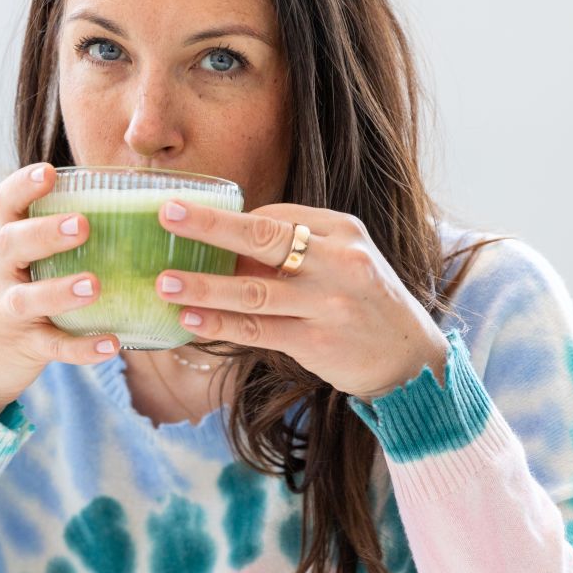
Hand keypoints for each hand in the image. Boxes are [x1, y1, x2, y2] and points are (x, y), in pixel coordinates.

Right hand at [0, 164, 120, 425]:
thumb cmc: (19, 299)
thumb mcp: (27, 265)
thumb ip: (60, 240)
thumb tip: (133, 208)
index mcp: (7, 246)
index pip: (5, 206)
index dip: (22, 187)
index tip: (47, 172)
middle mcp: (1, 273)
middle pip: (10, 244)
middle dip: (43, 232)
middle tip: (81, 225)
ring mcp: (9, 312)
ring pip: (26, 299)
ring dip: (58, 291)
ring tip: (93, 286)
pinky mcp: (25, 346)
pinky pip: (53, 347)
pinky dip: (81, 348)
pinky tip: (111, 344)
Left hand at [154, 199, 448, 400]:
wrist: (408, 358)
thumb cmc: (362, 305)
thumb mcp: (343, 261)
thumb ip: (296, 251)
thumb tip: (225, 250)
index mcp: (342, 230)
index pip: (276, 216)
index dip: (229, 221)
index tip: (188, 219)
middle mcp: (338, 260)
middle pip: (263, 237)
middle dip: (210, 225)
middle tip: (167, 215)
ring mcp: (328, 302)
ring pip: (253, 290)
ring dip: (204, 286)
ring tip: (164, 283)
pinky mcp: (317, 341)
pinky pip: (257, 330)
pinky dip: (220, 325)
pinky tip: (189, 321)